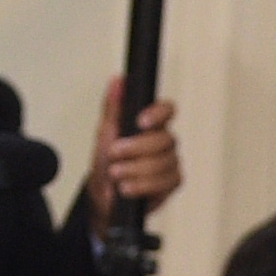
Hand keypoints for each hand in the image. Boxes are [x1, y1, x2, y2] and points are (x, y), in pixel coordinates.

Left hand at [87, 76, 180, 225]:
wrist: (103, 195)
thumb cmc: (107, 161)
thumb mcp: (105, 131)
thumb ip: (113, 106)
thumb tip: (118, 80)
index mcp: (152, 124)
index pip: (168, 110)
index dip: (159, 114)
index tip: (140, 122)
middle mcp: (165, 142)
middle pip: (165, 139)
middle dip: (136, 148)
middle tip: (114, 153)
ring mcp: (171, 162)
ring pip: (164, 162)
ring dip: (135, 169)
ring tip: (116, 174)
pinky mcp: (172, 183)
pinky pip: (165, 182)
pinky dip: (142, 185)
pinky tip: (127, 188)